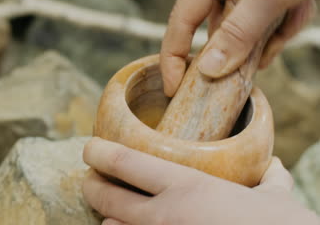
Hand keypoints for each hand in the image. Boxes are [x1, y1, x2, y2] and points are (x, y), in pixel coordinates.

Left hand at [82, 137, 318, 224]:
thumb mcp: (276, 202)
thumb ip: (268, 182)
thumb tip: (274, 169)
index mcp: (187, 187)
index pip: (127, 161)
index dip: (100, 152)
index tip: (90, 148)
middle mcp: (165, 216)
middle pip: (108, 196)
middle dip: (92, 186)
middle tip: (90, 181)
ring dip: (109, 218)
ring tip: (112, 214)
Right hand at [161, 0, 318, 96]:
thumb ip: (239, 32)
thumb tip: (210, 69)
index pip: (181, 21)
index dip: (173, 57)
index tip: (172, 89)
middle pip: (216, 29)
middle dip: (236, 47)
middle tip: (243, 67)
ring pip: (246, 31)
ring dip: (268, 36)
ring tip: (291, 12)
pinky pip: (267, 25)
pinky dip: (284, 26)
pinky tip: (299, 10)